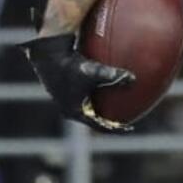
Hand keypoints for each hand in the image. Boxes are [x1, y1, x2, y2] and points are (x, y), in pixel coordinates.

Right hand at [19, 33, 135, 132]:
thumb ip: (114, 76)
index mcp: (74, 111)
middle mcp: (69, 106)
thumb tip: (133, 79)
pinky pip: (88, 90)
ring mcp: (67, 96)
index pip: (97, 125)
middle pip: (94, 117)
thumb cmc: (69, 65)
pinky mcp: (67, 84)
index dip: (115, 128)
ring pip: (90, 104)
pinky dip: (100, 88)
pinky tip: (112, 77)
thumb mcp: (94, 72)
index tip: (129, 127)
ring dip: (104, 104)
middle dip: (110, 118)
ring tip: (121, 100)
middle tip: (126, 117)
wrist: (48, 54)